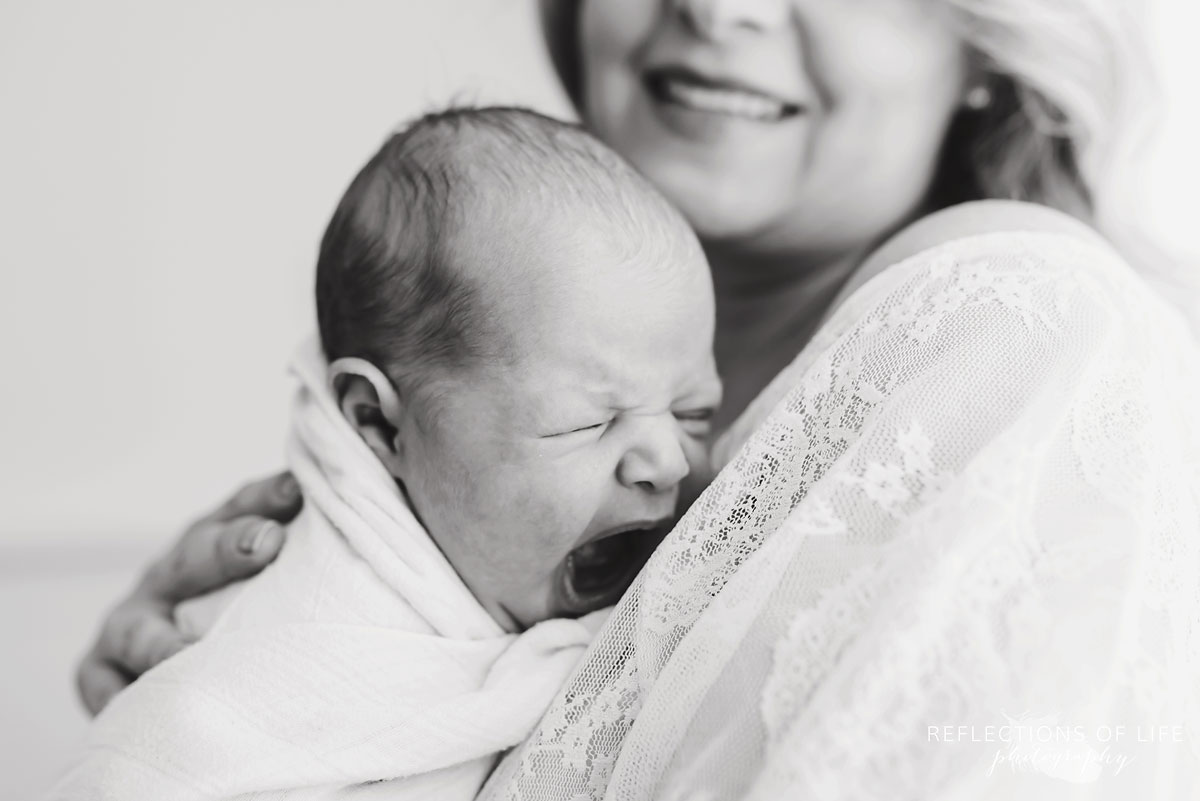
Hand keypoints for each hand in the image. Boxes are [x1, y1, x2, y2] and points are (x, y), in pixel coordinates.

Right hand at [75, 471, 301, 714]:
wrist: (159, 659)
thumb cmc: (242, 609)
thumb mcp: (271, 572)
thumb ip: (314, 547)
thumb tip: (380, 505)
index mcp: (214, 539)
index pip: (242, 508)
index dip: (269, 497)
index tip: (299, 488)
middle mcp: (170, 575)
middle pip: (194, 555)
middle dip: (228, 546)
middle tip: (267, 542)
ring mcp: (131, 623)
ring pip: (140, 629)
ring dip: (164, 640)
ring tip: (190, 651)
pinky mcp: (102, 672)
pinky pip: (106, 686)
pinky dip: (122, 697)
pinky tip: (141, 704)